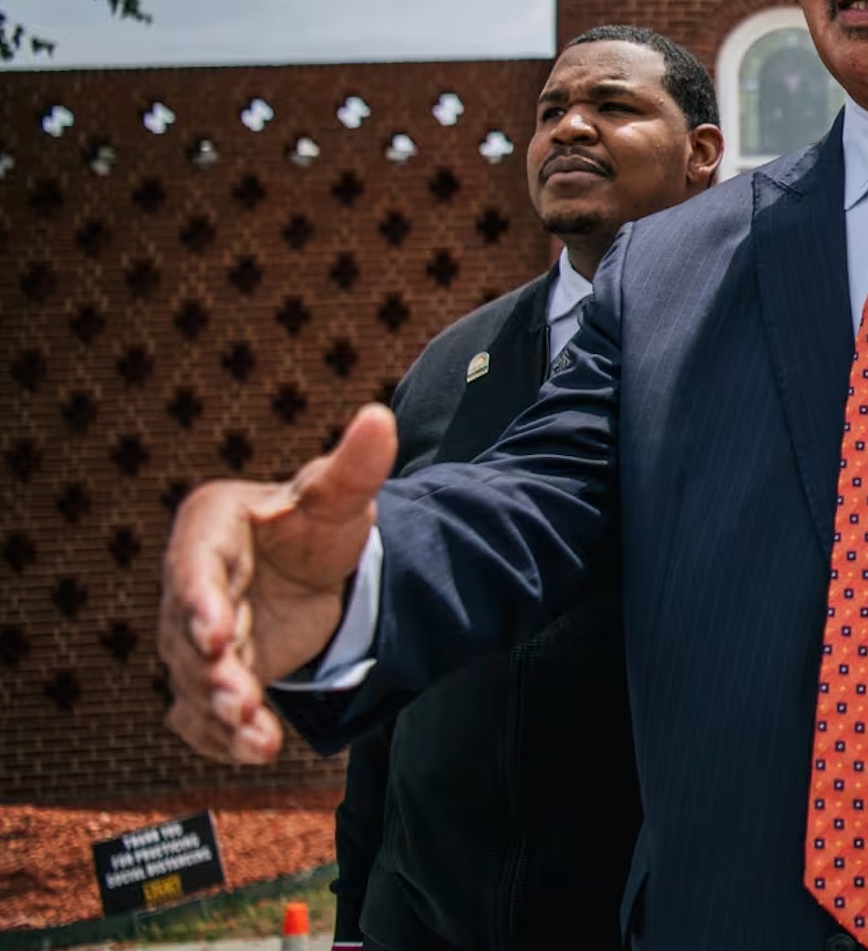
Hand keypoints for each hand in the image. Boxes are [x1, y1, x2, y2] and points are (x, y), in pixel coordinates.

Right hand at [158, 407, 396, 763]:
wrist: (317, 571)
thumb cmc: (317, 524)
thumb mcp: (340, 498)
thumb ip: (356, 465)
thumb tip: (377, 416)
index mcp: (210, 532)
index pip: (194, 569)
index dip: (199, 601)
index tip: (215, 629)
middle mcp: (189, 587)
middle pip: (189, 636)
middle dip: (213, 670)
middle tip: (239, 696)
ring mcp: (195, 637)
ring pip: (195, 682)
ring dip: (222, 711)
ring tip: (254, 735)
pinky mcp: (211, 677)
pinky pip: (204, 715)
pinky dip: (226, 738)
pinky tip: (256, 752)